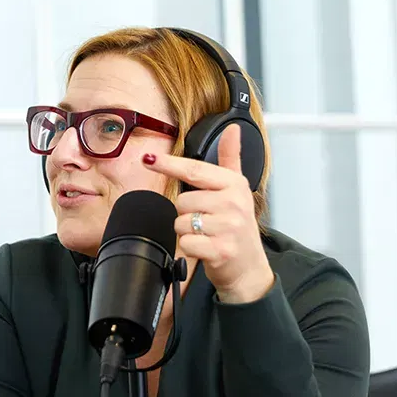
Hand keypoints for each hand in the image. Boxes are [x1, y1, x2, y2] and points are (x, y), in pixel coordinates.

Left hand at [142, 124, 273, 303]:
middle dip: (186, 213)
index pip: (194, 170)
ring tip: (206, 234)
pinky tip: (205, 248)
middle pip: (182, 201)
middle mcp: (233, 203)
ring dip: (186, 231)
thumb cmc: (238, 227)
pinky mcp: (220, 250)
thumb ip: (231, 159)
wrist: (249, 267)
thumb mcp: (238, 190)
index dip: (169, 164)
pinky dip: (189, 248)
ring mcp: (228, 227)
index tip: (148, 159)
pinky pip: (185, 243)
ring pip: (180, 222)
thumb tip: (233, 129)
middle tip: (205, 221)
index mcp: (234, 185)